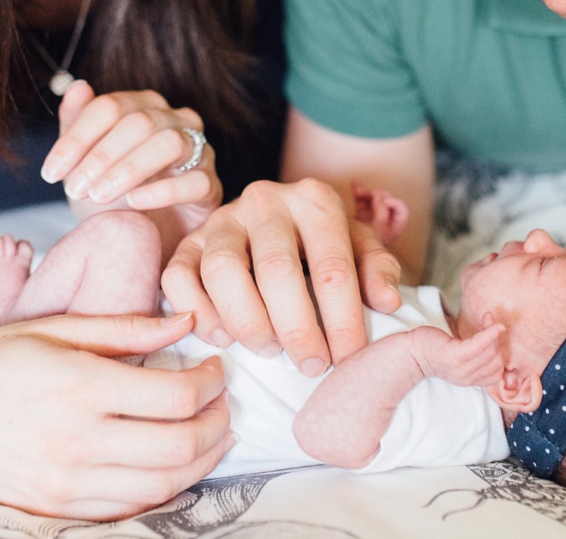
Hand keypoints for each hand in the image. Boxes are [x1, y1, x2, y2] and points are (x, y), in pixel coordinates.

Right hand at [0, 311, 234, 520]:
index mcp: (79, 385)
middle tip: (223, 401)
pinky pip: (128, 508)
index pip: (176, 396)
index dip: (211, 383)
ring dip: (201, 460)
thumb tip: (187, 320)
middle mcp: (76, 440)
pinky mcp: (54, 507)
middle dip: (217, 423)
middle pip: (180, 447)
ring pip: (163, 485)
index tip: (215, 366)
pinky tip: (172, 463)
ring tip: (210, 432)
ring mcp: (65, 481)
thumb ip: (126, 328)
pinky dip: (163, 488)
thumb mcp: (52, 327)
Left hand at [41, 81, 221, 227]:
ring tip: (100, 195)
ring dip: (128, 169)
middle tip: (74, 188)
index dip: (76, 138)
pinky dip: (161, 190)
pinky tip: (134, 202)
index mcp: (144, 106)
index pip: (109, 107)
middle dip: (100, 155)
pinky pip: (193, 181)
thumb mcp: (85, 163)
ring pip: (169, 143)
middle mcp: (176, 120)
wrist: (144, 238)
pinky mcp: (210, 185)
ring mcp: (199, 150)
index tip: (50, 172)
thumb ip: (77, 124)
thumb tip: (78, 86)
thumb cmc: (114, 195)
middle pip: (138, 122)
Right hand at [161, 178, 403, 376]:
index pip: (332, 266)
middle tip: (311, 365)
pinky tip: (223, 337)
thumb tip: (387, 302)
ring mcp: (222, 218)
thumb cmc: (323, 244)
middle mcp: (265, 200)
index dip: (343, 320)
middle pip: (276, 270)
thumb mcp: (359, 247)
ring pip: (222, 270)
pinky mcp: (189, 241)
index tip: (350, 359)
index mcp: (314, 200)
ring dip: (247, 321)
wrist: (279, 220)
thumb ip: (377, 270)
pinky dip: (198, 312)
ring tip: (269, 349)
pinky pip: (177, 275)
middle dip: (297, 328)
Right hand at [351, 180, 409, 245]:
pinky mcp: (362, 214)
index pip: (402, 211)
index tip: (384, 201)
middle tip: (371, 196)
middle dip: (379, 195)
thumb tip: (380, 198)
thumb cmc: (362, 246)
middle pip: (388, 201)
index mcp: (393, 229)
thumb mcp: (375, 230)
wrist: (346, 253)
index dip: (395, 203)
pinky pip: (362, 200)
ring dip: (366, 192)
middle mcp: (385, 223)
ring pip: (375, 198)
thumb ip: (381, 213)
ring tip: (358, 191)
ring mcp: (373, 218)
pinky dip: (359, 191)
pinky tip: (355, 183)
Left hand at [412, 319, 504, 388]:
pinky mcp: (454, 355)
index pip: (497, 372)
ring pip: (489, 352)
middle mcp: (466, 378)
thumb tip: (498, 333)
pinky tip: (490, 320)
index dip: (499, 354)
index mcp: (470, 380)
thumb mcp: (461, 356)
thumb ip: (478, 354)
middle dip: (497, 341)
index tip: (492, 337)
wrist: (411, 350)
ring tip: (487, 318)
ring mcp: (460, 368)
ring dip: (491, 331)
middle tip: (488, 323)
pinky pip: (478, 345)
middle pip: (496, 361)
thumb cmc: (436, 348)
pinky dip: (488, 333)